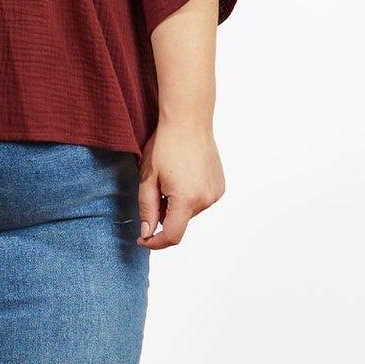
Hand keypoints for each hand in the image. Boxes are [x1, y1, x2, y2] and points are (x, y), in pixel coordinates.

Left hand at [137, 121, 224, 248]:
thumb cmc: (165, 145)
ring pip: (190, 212)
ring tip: (171, 178)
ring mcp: (215, 193)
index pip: (172, 236)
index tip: (144, 239)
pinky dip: (190, 196)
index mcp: (186, 200)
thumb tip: (147, 234)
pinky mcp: (220, 186)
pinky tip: (184, 176)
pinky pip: (201, 201)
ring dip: (177, 205)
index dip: (155, 242)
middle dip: (165, 215)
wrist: (188, 121)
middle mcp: (205, 200)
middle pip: (180, 222)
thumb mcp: (148, 179)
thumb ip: (147, 210)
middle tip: (156, 190)